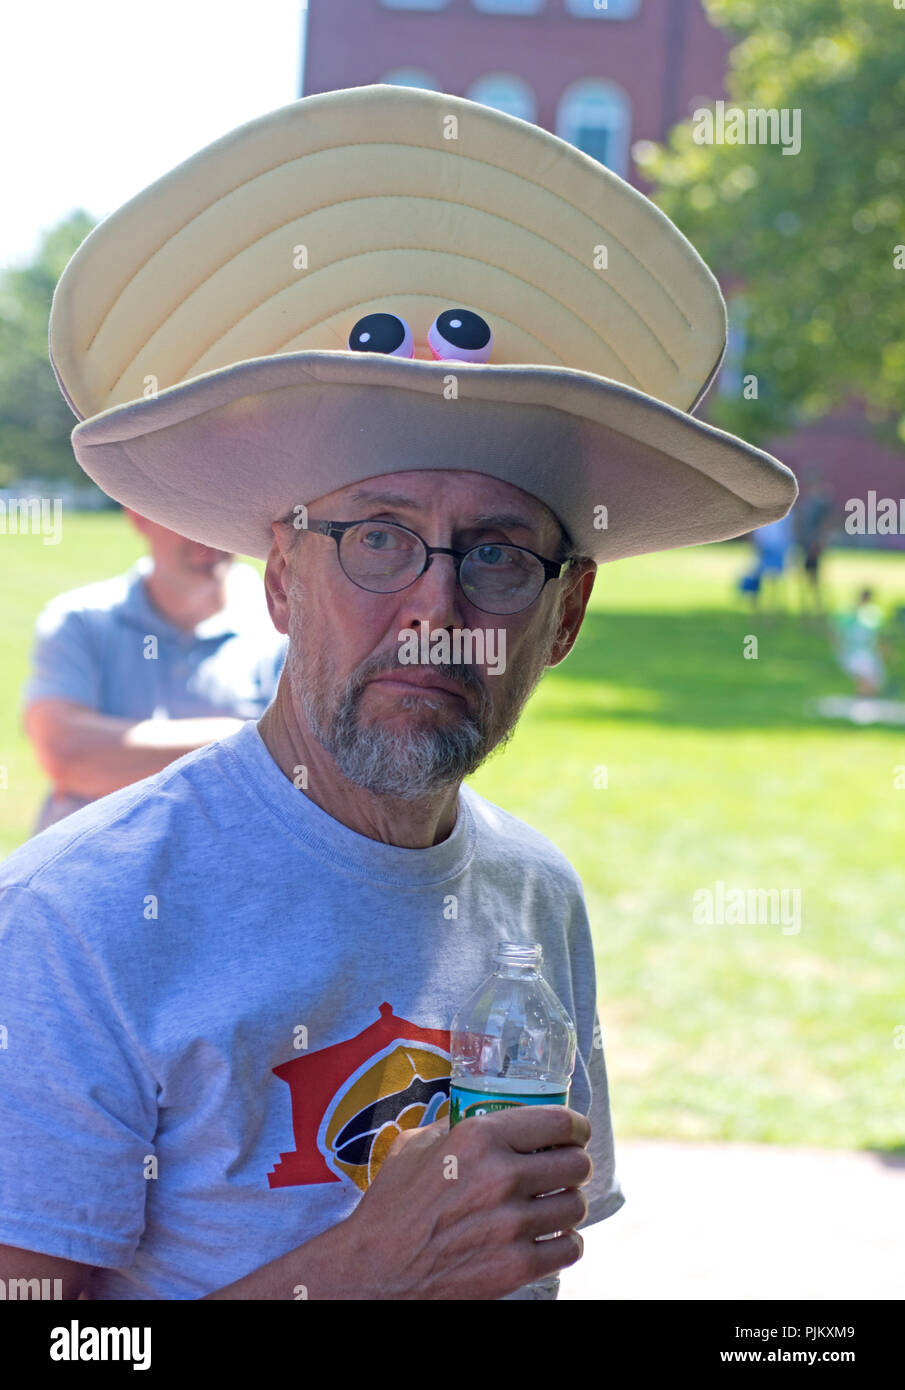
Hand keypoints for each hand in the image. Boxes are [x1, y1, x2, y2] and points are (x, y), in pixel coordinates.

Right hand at [338, 1105, 592, 1299]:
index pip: (558, 1122)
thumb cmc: (391, 1206)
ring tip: (553, 1205)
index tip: (575, 1133)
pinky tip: (550, 1238)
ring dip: (569, 1204)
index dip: (576, 1127)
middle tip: (564, 1171)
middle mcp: (501, 1176)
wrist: (375, 1271)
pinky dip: (565, 1243)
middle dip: (575, 1165)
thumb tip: (485, 1117)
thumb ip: (456, 1127)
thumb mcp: (416, 1146)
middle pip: (577, 1164)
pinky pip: (570, 1248)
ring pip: (577, 1206)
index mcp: (478, 1138)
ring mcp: (512, 1225)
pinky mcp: (517, 1267)